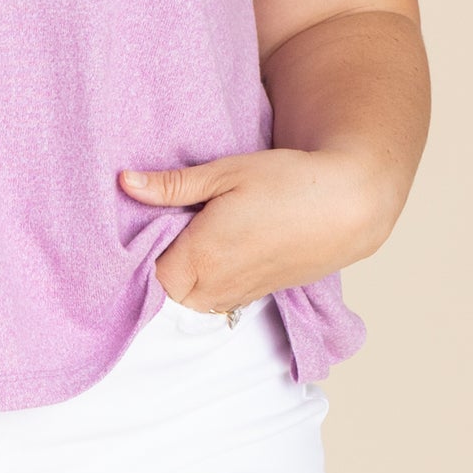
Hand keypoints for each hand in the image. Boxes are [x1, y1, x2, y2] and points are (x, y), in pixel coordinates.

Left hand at [118, 147, 392, 313]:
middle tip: (158, 226)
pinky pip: (214, 299)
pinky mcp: (257, 296)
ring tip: (184, 235)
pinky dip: (204, 282)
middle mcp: (217, 287)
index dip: (138, 252)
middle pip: (164, 292)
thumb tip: (125, 182)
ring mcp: (239, 296)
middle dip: (156, 263)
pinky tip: (210, 250)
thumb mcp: (225, 172)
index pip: (146, 276)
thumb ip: (172, 185)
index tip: (138, 225)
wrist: (348, 206)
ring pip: (188, 299)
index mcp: (202, 257)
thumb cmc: (288, 182)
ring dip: (180, 274)